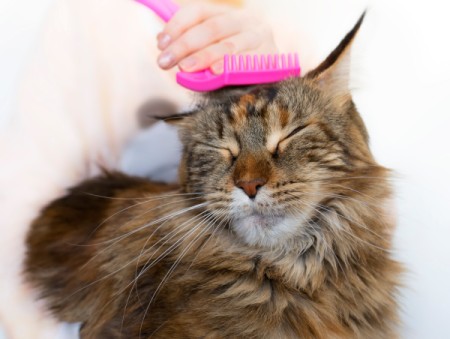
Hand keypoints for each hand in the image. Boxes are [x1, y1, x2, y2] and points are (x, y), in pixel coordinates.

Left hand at [156, 2, 277, 73]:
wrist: (277, 68)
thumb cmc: (238, 60)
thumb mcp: (216, 45)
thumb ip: (193, 44)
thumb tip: (163, 43)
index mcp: (228, 14)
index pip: (199, 12)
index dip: (177, 25)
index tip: (161, 43)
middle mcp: (245, 21)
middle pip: (211, 28)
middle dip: (184, 45)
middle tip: (164, 61)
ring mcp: (259, 39)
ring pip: (228, 45)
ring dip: (204, 56)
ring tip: (184, 68)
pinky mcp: (269, 58)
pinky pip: (245, 63)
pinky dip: (229, 67)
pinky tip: (216, 72)